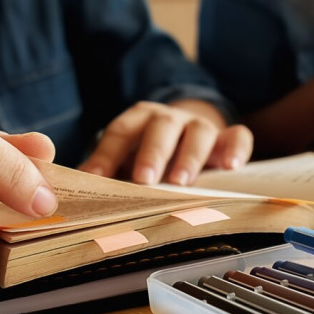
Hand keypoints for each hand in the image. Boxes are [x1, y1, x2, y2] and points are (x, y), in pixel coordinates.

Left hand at [79, 100, 252, 184]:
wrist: (193, 139)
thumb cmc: (152, 157)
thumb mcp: (127, 162)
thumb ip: (106, 174)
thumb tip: (74, 195)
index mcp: (140, 120)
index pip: (121, 131)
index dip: (107, 153)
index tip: (96, 178)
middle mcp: (170, 118)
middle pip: (161, 126)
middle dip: (151, 153)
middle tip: (143, 181)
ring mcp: (201, 125)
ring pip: (199, 131)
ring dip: (189, 156)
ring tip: (182, 182)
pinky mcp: (229, 137)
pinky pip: (238, 136)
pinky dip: (236, 148)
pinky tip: (231, 167)